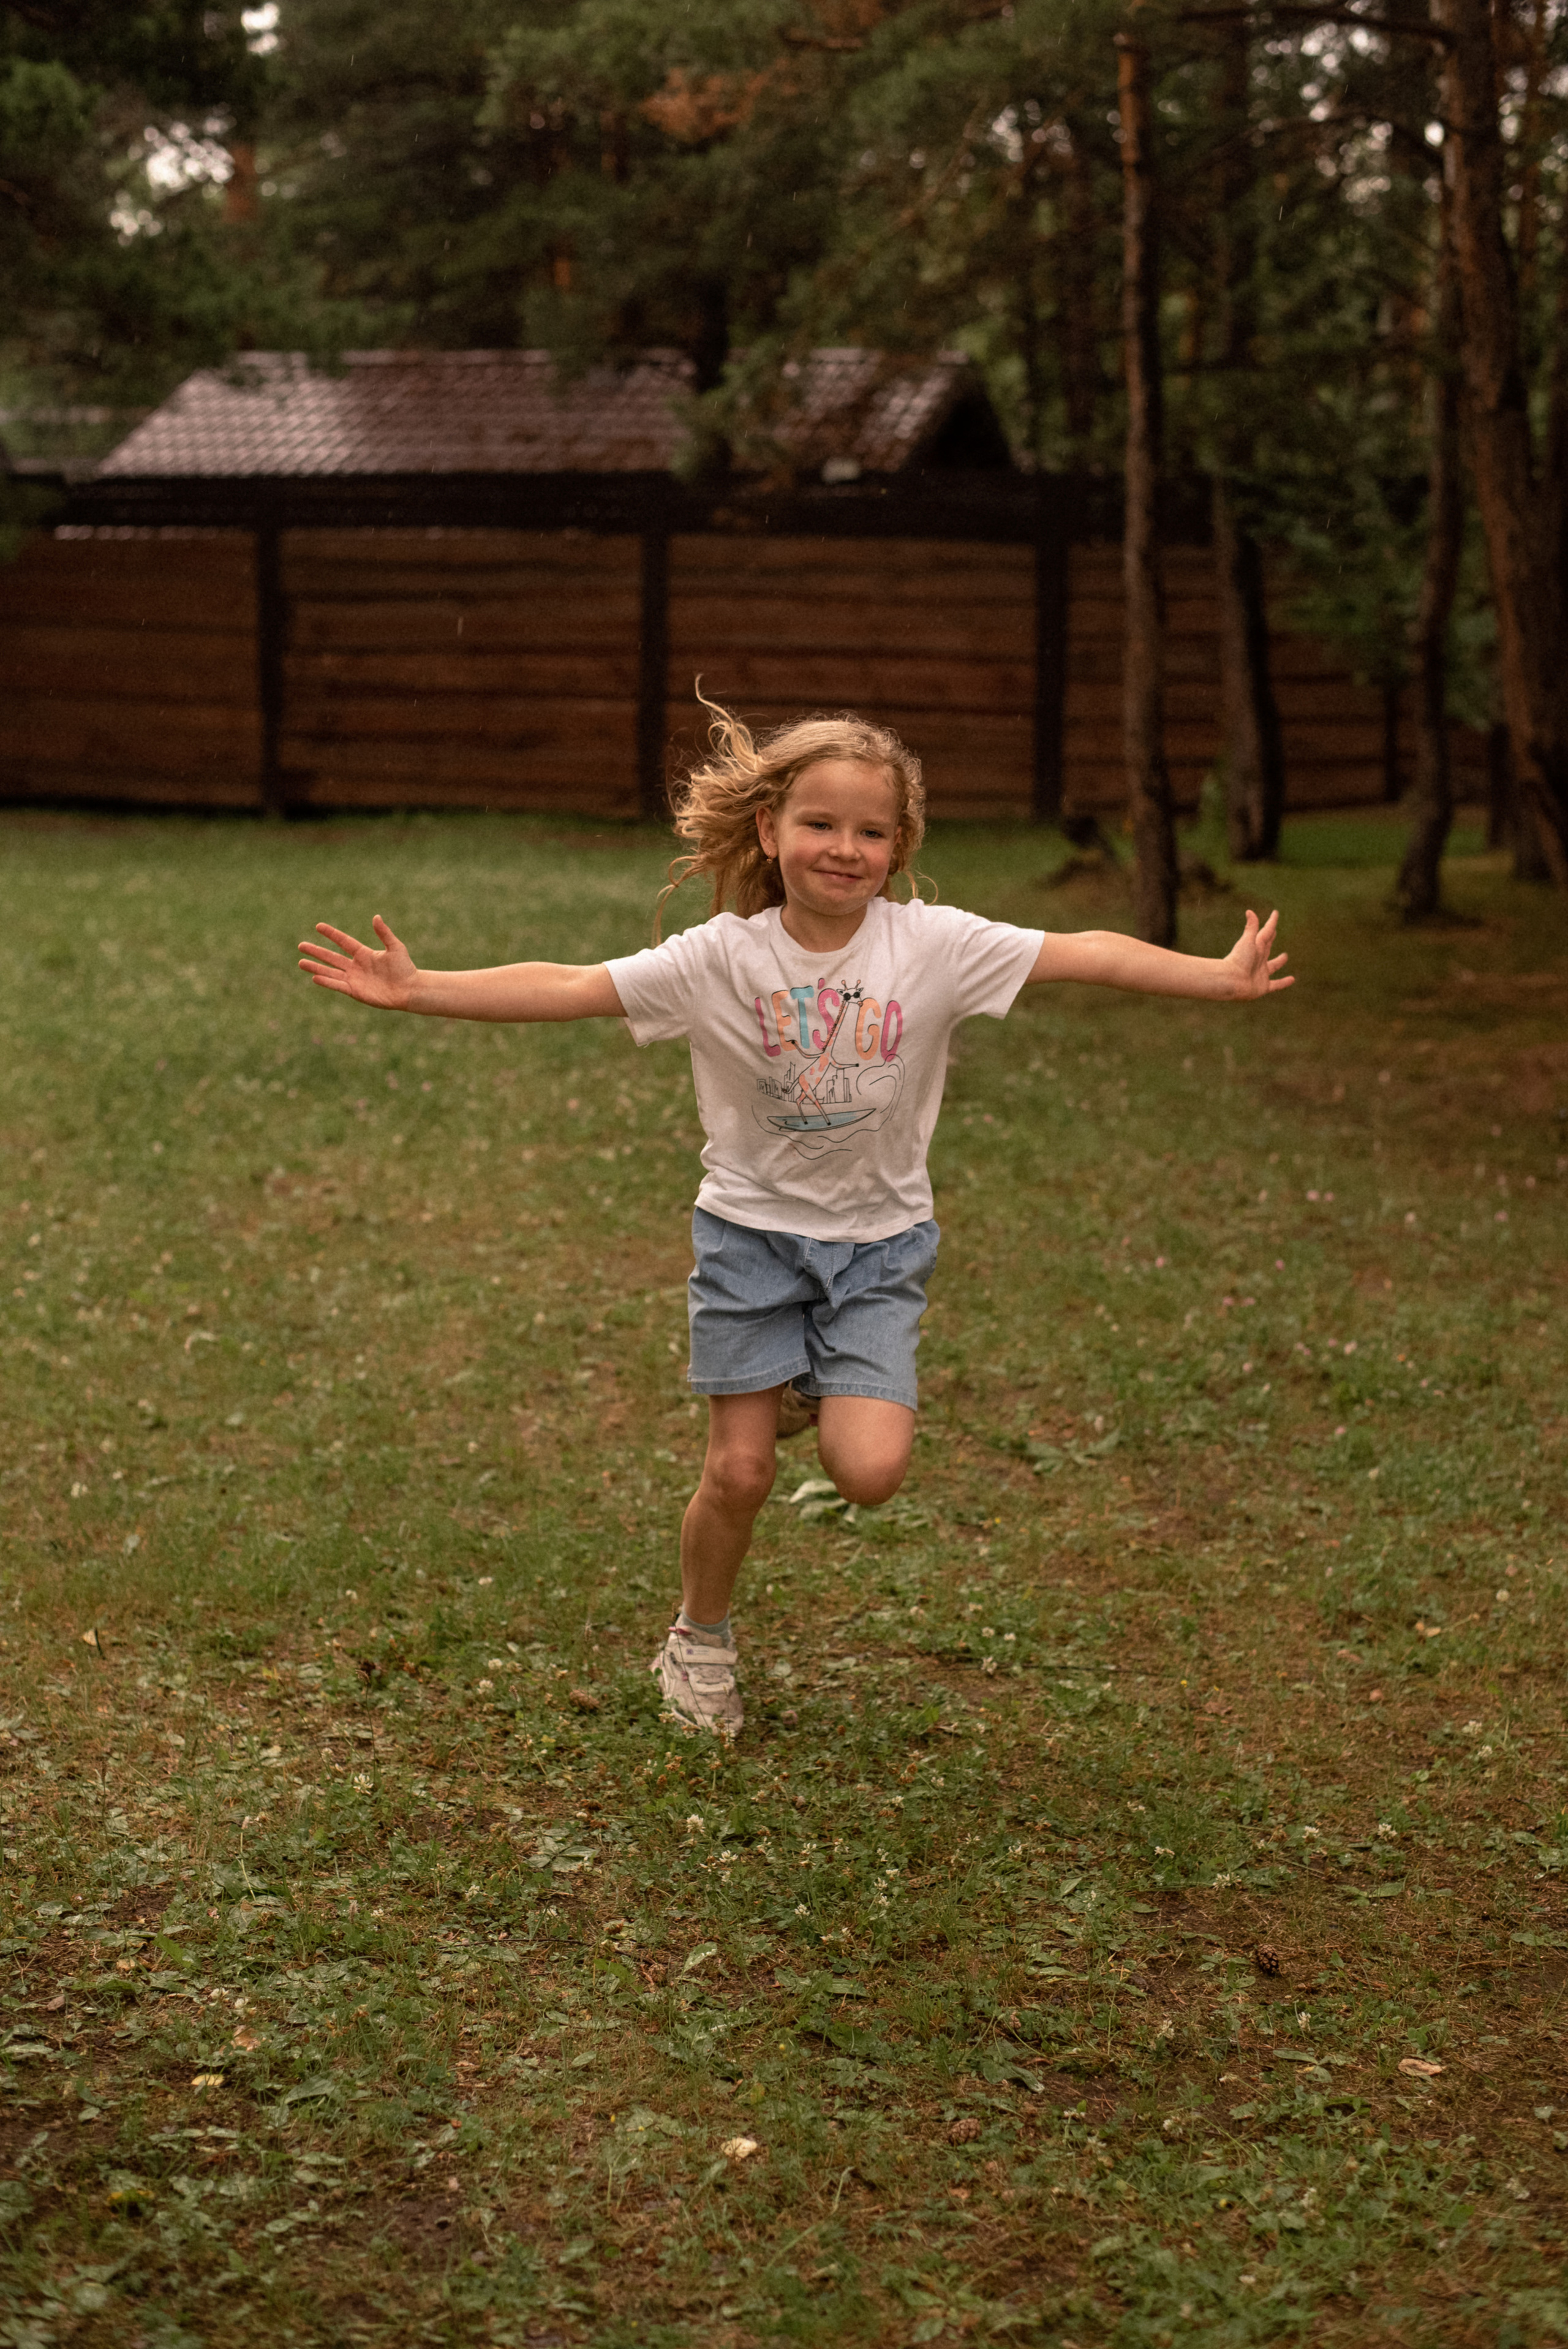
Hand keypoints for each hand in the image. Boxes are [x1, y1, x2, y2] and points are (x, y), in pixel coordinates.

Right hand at [297, 915, 418, 1009]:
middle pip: (332, 957)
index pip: (344, 941)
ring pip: (330, 972)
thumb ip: (384, 933)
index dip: (332, 934)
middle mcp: (356, 966)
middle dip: (316, 951)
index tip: (318, 926)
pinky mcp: (355, 991)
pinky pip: (338, 985)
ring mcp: (354, 979)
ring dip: (316, 967)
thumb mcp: (395, 947)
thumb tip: (376, 917)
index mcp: (364, 953)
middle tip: (300, 945)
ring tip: (301, 962)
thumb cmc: (405, 968)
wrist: (410, 989)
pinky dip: (327, 981)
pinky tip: (314, 977)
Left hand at [1222, 908, 1291, 998]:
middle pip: (1267, 947)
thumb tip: (1250, 911)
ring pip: (1272, 966)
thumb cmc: (1238, 959)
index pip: (1266, 932)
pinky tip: (1292, 979)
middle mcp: (1258, 959)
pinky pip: (1276, 984)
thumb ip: (1251, 927)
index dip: (1271, 923)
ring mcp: (1261, 973)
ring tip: (1285, 956)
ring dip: (1278, 961)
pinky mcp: (1263, 986)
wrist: (1230, 980)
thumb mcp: (1247, 941)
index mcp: (1255, 947)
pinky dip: (1283, 983)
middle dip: (1270, 939)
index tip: (1275, 913)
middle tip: (1274, 932)